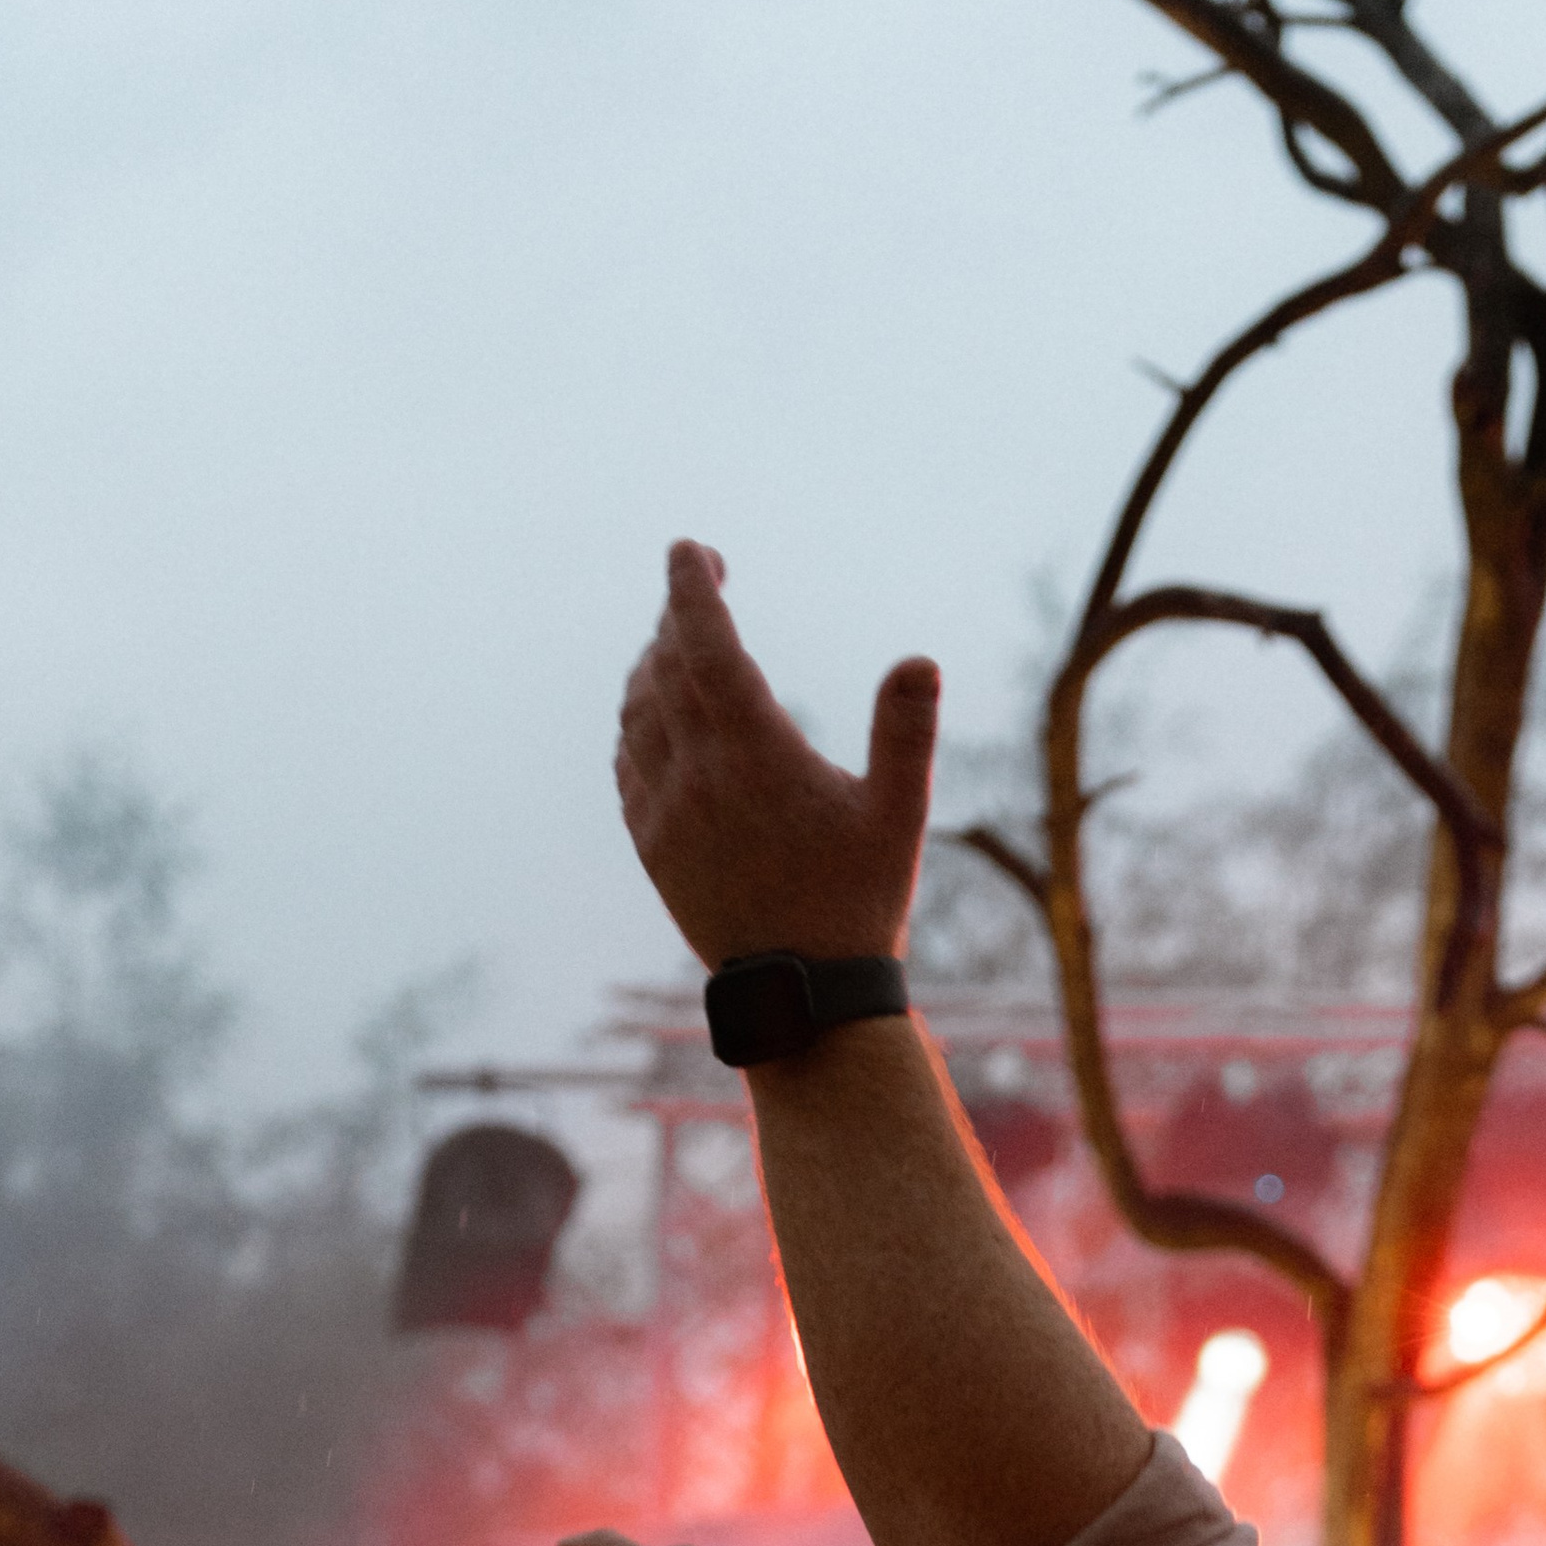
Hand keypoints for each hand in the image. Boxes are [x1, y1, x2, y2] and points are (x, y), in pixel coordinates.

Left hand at [615, 541, 938, 970]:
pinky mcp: (652, 846)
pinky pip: (627, 763)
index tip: (691, 549)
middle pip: (664, 666)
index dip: (691, 586)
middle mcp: (698, 774)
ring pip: (636, 711)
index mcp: (755, 753)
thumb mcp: (900, 815)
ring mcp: (665, 812)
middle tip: (701, 588)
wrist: (804, 996)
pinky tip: (656, 717)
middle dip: (677, 615)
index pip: (704, 642)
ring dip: (653, 665)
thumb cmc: (860, 901)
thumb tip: (919, 661)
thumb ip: (908, 733)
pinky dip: (637, 722)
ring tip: (678, 644)